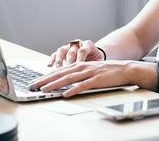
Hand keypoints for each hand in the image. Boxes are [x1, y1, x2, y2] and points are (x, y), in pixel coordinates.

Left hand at [29, 60, 153, 97]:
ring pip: (69, 78)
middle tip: (33, 86)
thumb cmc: (108, 72)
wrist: (126, 69)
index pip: (59, 71)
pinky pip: (83, 85)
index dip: (46, 76)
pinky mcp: (97, 79)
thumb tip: (63, 84)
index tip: (35, 82)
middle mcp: (83, 67)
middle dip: (45, 80)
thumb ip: (78, 75)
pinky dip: (74, 89)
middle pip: (60, 73)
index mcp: (80, 65)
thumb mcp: (90, 70)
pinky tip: (66, 94)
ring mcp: (90, 73)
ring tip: (44, 90)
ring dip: (55, 85)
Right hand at [48, 39, 103, 67]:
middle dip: (69, 62)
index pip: (83, 50)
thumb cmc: (96, 60)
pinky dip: (53, 59)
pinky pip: (56, 53)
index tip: (78, 67)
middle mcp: (77, 44)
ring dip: (59, 60)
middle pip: (71, 52)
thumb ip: (93, 66)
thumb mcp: (98, 62)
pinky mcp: (62, 52)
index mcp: (88, 45)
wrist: (95, 54)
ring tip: (58, 68)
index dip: (80, 59)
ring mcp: (69, 47)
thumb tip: (89, 74)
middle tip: (67, 71)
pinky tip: (50, 66)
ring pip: (62, 50)